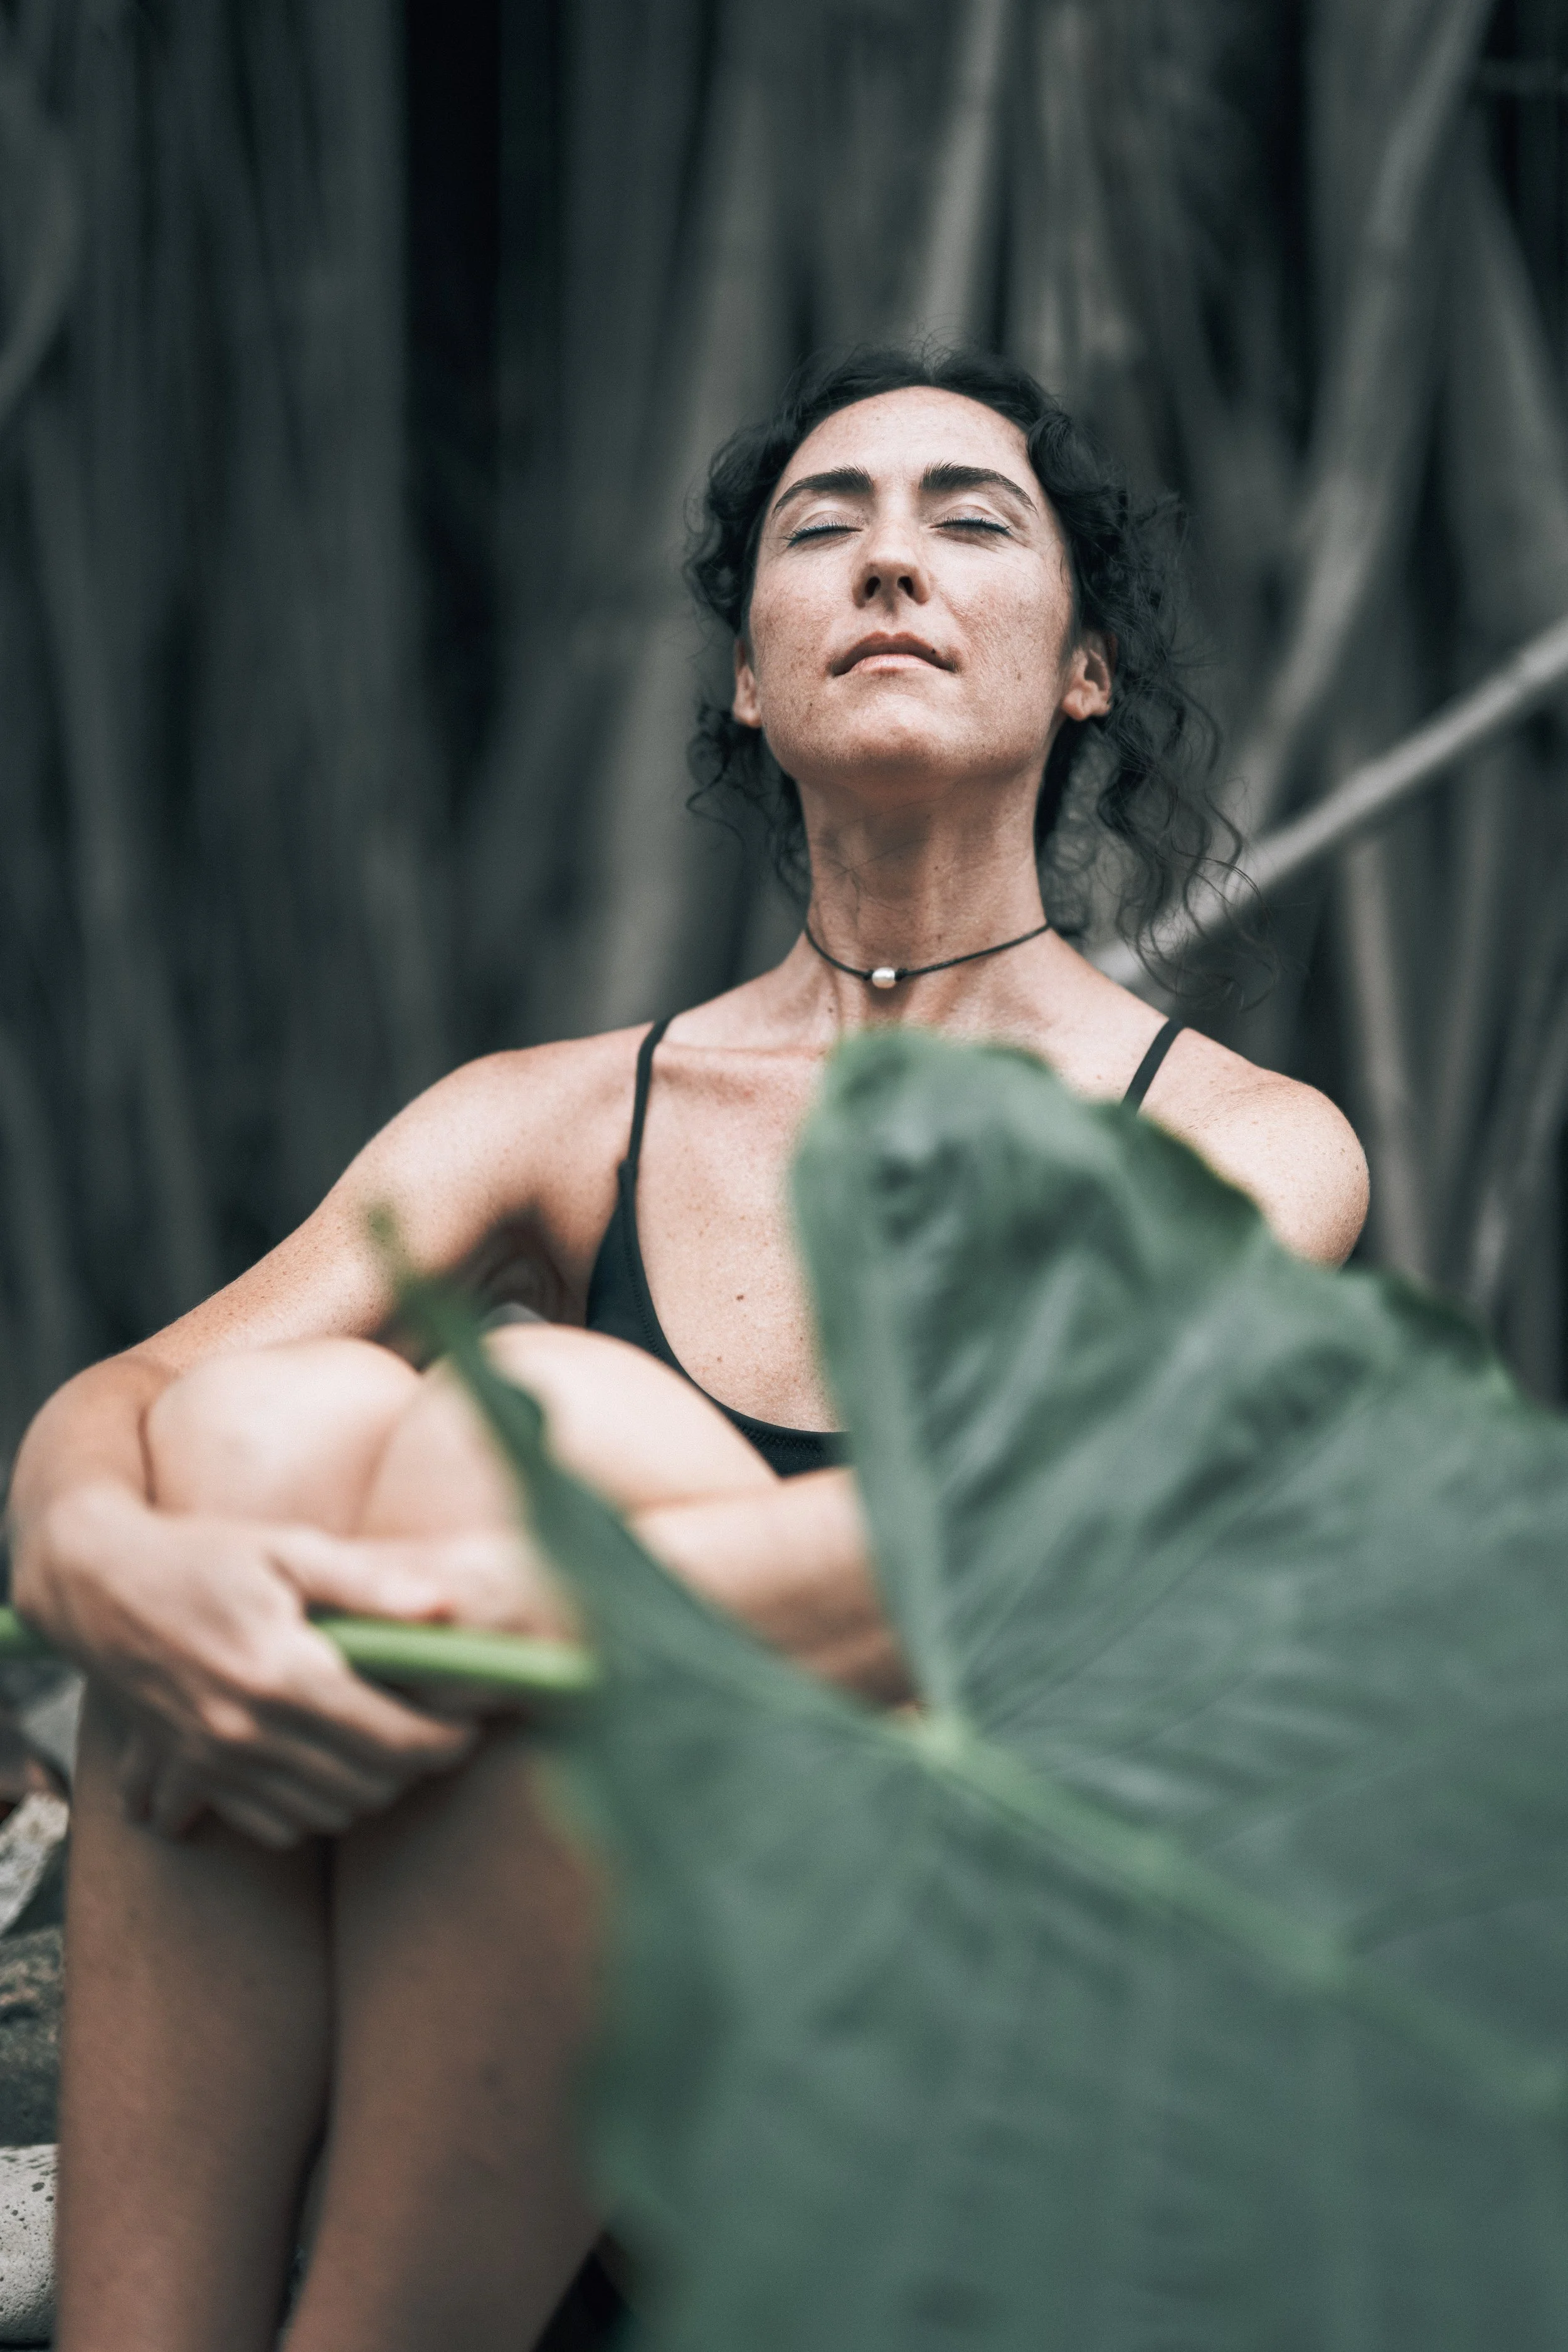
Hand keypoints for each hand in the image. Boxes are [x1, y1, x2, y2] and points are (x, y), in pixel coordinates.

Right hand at [22, 1485, 573, 1845]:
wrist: (99, 1587)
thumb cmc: (202, 1557)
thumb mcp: (288, 1547)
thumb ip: (368, 1581)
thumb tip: (443, 1606)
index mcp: (283, 1671)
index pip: (393, 1738)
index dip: (447, 1742)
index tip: (472, 1728)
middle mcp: (249, 1729)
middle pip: (367, 1783)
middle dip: (418, 1767)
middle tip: (443, 1736)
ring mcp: (217, 1761)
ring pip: (327, 1812)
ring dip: (371, 1790)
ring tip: (393, 1748)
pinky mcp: (194, 1775)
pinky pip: (273, 1825)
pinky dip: (314, 1810)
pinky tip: (330, 1768)